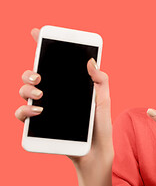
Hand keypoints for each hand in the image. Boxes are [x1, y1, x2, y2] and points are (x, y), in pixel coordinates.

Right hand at [15, 28, 112, 168]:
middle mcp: (55, 95)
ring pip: (25, 92)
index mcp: (68, 86)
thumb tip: (91, 60)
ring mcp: (46, 110)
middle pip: (33, 76)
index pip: (54, 64)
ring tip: (40, 94)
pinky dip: (24, 111)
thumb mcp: (104, 101)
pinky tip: (37, 111)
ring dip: (26, 89)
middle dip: (30, 71)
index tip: (37, 33)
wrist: (95, 152)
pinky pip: (23, 115)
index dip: (43, 47)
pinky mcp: (40, 125)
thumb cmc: (100, 126)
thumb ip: (100, 80)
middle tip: (39, 76)